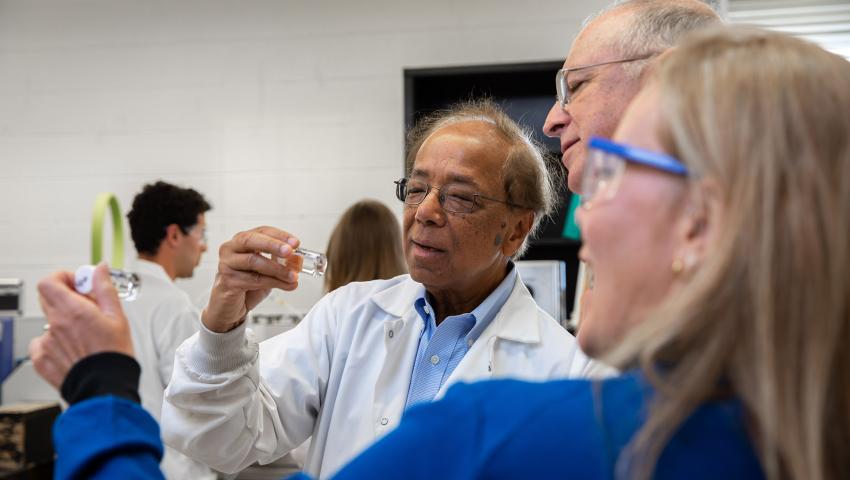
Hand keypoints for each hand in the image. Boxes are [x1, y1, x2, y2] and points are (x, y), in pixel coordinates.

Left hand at [29, 263, 133, 389]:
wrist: (104, 387)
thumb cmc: (113, 355)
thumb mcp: (117, 316)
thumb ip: (104, 288)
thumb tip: (99, 270)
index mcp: (72, 310)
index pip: (49, 281)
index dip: (63, 278)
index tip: (78, 284)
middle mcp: (55, 324)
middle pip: (48, 298)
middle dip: (66, 297)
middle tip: (86, 305)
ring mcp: (46, 342)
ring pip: (49, 321)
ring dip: (63, 322)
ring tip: (83, 334)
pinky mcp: (41, 359)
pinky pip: (41, 343)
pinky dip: (54, 342)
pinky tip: (71, 348)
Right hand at [204, 226, 302, 332]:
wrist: (231, 307)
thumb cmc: (248, 284)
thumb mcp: (269, 271)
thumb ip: (283, 263)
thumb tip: (298, 259)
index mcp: (242, 241)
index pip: (262, 231)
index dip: (280, 235)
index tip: (296, 243)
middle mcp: (230, 249)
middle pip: (251, 240)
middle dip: (273, 245)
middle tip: (290, 252)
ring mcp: (226, 264)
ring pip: (253, 261)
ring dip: (277, 269)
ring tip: (293, 276)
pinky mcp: (227, 281)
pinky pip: (253, 280)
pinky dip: (272, 282)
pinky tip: (285, 285)